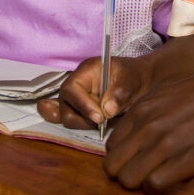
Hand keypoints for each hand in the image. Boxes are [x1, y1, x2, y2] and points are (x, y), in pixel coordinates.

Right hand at [37, 55, 153, 128]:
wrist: (140, 82)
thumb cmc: (134, 76)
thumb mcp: (131, 81)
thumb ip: (119, 94)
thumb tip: (107, 111)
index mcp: (87, 71)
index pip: (72, 88)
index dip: (82, 104)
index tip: (99, 117)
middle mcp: (77, 84)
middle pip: (65, 105)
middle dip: (83, 117)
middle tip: (104, 122)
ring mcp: (76, 98)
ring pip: (67, 116)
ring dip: (84, 123)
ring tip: (104, 121)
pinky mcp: (79, 110)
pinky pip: (61, 115)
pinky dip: (58, 118)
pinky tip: (53, 115)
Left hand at [103, 64, 193, 191]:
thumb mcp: (163, 97)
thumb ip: (143, 116)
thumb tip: (130, 139)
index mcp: (140, 111)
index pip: (110, 146)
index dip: (122, 156)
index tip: (135, 158)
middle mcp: (147, 128)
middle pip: (112, 166)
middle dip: (123, 172)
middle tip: (141, 171)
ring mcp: (165, 145)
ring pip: (128, 179)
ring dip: (139, 182)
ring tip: (156, 175)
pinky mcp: (185, 161)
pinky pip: (153, 185)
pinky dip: (157, 187)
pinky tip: (170, 178)